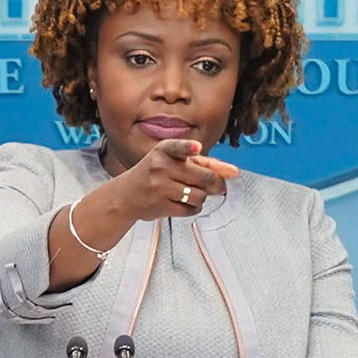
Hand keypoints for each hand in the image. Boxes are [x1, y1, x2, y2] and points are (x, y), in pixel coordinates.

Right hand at [89, 137, 235, 228]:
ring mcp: (160, 187)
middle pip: (203, 177)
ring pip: (199, 196)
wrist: (126, 195)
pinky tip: (185, 202)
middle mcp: (160, 167)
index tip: (197, 148)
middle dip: (216, 184)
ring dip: (202, 197)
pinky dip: (194, 208)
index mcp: (164, 150)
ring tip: (192, 193)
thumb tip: (231, 173)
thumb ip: (202, 163)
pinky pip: (190, 209)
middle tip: (219, 186)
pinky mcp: (161, 205)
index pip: (177, 147)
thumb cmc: (156, 173)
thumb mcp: (173, 160)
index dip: (188, 148)